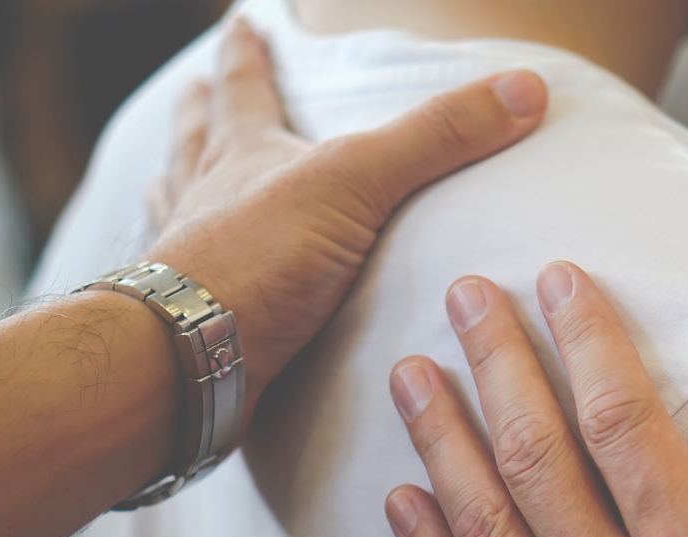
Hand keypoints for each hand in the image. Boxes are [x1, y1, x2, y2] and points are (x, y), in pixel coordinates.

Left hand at [147, 11, 547, 436]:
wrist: (196, 353)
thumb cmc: (260, 259)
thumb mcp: (359, 181)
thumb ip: (437, 138)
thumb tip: (524, 90)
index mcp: (240, 154)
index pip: (242, 85)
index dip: (243, 52)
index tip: (238, 24)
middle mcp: (202, 199)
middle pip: (195, 139)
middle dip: (198, 111)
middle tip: (191, 91)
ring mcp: (187, 262)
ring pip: (172, 206)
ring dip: (171, 184)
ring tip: (163, 175)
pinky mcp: (191, 322)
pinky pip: (180, 287)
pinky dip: (178, 274)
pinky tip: (182, 286)